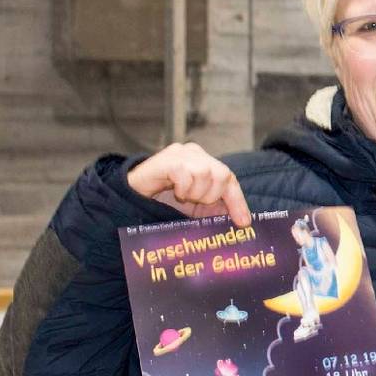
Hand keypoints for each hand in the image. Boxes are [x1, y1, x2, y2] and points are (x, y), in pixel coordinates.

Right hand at [126, 142, 251, 225]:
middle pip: (222, 174)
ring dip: (195, 193)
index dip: (238, 202)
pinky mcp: (168, 158)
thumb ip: (216, 210)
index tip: (243, 223)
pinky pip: (186, 175)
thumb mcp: (195, 209)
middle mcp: (196, 153)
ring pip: (206, 173)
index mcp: (206, 162)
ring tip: (182, 197)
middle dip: (211, 196)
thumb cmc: (164, 201)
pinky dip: (182, 189)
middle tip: (195, 203)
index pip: (230, 179)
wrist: (131, 196)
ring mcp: (182, 153)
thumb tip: (241, 222)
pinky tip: (173, 191)